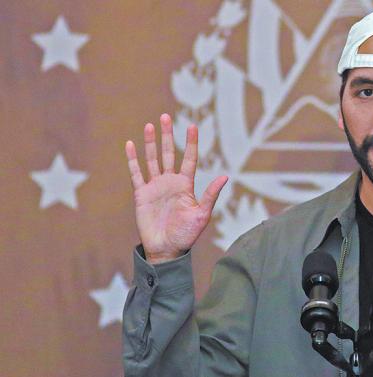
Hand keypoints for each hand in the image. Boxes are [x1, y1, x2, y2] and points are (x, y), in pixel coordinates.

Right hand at [125, 113, 227, 262]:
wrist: (166, 249)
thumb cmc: (186, 234)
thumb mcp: (202, 214)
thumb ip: (210, 195)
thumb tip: (226, 177)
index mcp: (186, 185)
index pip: (189, 159)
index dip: (191, 142)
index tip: (192, 125)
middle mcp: (171, 182)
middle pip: (169, 153)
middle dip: (167, 135)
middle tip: (165, 117)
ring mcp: (155, 186)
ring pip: (152, 159)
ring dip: (150, 142)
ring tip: (149, 125)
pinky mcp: (142, 193)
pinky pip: (136, 173)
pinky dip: (132, 159)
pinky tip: (130, 144)